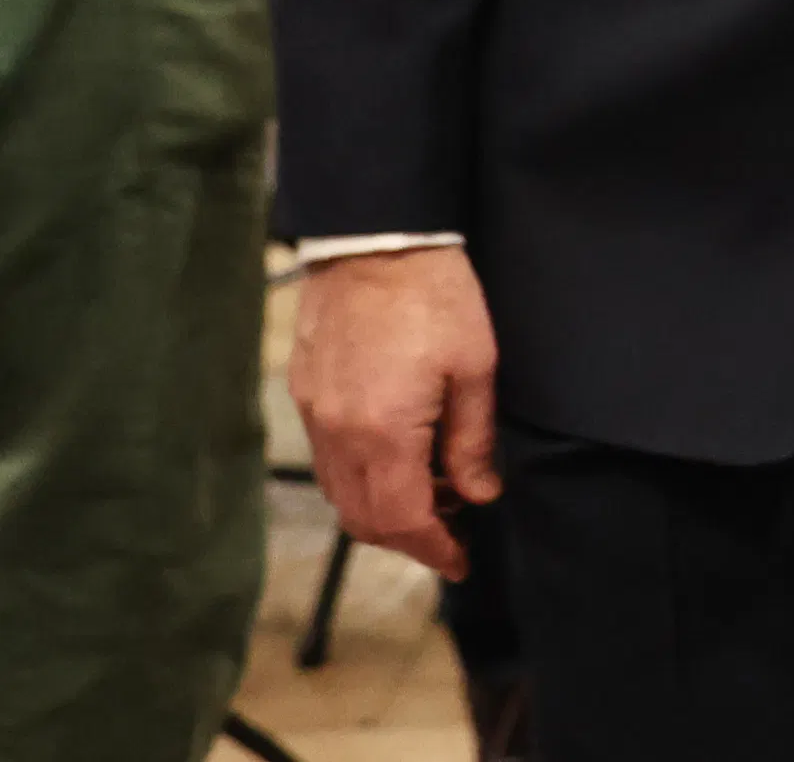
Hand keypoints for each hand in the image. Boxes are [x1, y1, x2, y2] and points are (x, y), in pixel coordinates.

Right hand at [290, 245, 501, 576]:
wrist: (376, 239)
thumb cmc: (436, 296)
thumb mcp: (475, 367)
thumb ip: (472, 439)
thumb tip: (478, 493)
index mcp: (382, 432)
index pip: (402, 519)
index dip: (433, 549)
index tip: (461, 562)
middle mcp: (338, 433)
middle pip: (363, 518)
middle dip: (408, 537)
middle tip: (453, 531)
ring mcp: (315, 414)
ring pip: (340, 493)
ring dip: (383, 509)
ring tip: (435, 493)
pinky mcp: (306, 393)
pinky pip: (328, 460)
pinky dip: (361, 477)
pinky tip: (399, 458)